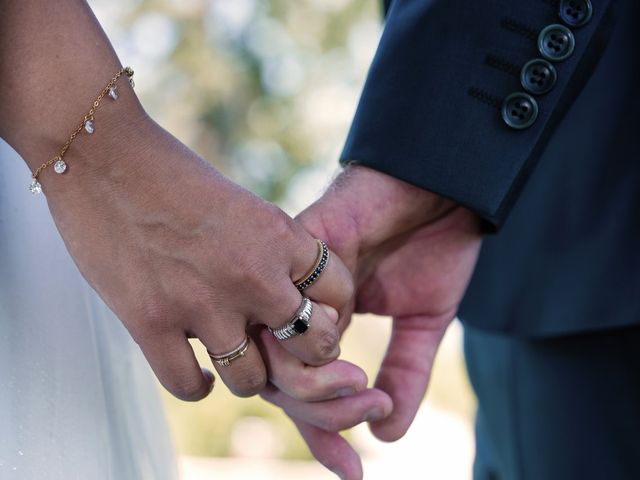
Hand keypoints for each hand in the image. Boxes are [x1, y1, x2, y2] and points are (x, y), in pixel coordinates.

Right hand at [43, 109, 353, 400]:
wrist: (104, 154)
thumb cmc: (174, 177)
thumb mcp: (244, 207)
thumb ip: (271, 253)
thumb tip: (288, 300)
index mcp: (281, 237)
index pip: (340, 292)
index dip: (332, 312)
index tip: (311, 317)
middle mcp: (254, 274)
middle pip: (313, 345)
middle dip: (304, 354)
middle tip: (283, 351)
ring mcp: (203, 303)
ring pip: (251, 379)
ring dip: (247, 375)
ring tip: (234, 361)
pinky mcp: (152, 322)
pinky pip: (189, 387)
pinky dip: (197, 386)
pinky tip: (198, 372)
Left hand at [263, 165, 481, 477]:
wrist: (445, 183)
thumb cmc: (435, 242)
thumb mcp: (425, 323)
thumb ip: (404, 374)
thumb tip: (386, 431)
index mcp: (326, 323)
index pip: (307, 391)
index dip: (326, 434)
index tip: (353, 471)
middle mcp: (301, 305)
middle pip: (282, 383)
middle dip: (323, 416)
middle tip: (368, 412)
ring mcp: (296, 278)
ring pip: (276, 355)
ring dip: (319, 389)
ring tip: (364, 390)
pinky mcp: (300, 245)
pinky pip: (289, 309)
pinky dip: (316, 340)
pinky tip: (345, 346)